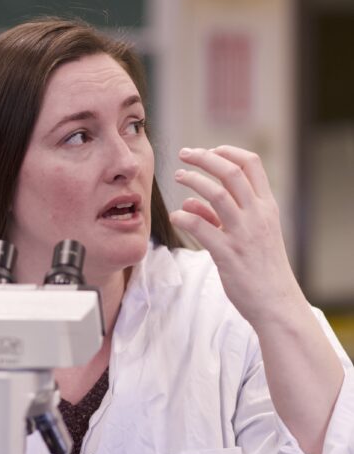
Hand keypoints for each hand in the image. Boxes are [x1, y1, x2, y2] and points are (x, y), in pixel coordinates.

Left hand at [169, 145, 302, 327]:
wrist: (276, 303)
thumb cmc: (261, 267)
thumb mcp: (251, 235)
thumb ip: (220, 216)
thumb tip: (190, 202)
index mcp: (267, 207)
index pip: (252, 164)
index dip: (228, 152)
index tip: (209, 150)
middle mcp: (257, 215)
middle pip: (231, 172)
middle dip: (204, 157)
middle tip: (184, 154)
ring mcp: (243, 234)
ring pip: (217, 193)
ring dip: (193, 179)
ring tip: (178, 176)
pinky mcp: (228, 254)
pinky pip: (201, 227)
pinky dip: (184, 216)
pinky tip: (176, 216)